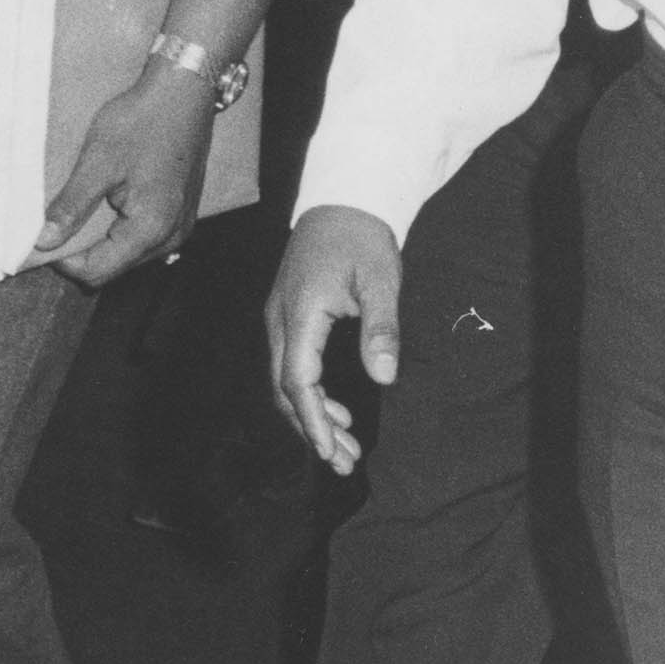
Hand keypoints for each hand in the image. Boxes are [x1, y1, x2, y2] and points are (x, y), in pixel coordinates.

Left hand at [40, 63, 213, 288]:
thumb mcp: (98, 161)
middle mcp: (171, 236)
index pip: (97, 271)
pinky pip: (144, 238)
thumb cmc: (143, 120)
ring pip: (128, 255)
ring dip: (101, 241)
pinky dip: (120, 230)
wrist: (184, 90)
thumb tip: (43, 241)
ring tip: (83, 209)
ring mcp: (180, 226)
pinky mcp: (181, 213)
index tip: (43, 237)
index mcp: (151, 228)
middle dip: (82, 252)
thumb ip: (71, 206)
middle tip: (58, 222)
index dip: (64, 260)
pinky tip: (108, 202)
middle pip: (114, 267)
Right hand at [264, 204, 400, 475]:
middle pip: (286, 390)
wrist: (342, 200)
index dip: (313, 420)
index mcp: (300, 312)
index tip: (329, 451)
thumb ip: (381, 329)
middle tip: (343, 463)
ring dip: (312, 417)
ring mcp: (279, 318)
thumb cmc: (362, 238)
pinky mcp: (287, 317)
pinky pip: (290, 367)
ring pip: (285, 382)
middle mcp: (280, 320)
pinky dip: (310, 396)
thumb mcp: (380, 280)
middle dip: (313, 430)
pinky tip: (336, 413)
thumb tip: (385, 377)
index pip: (299, 380)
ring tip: (344, 448)